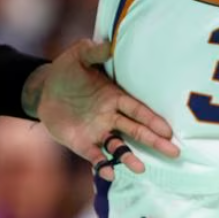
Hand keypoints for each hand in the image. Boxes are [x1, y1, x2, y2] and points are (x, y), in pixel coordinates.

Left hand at [27, 38, 179, 179]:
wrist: (44, 90)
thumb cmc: (66, 71)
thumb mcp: (78, 56)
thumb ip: (93, 51)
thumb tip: (108, 44)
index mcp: (115, 97)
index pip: (138, 110)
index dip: (153, 120)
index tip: (168, 130)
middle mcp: (111, 117)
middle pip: (137, 131)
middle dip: (155, 141)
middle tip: (174, 152)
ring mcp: (98, 132)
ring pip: (119, 146)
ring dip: (129, 158)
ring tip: (140, 169)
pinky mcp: (82, 144)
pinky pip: (95, 156)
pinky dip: (102, 164)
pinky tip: (110, 173)